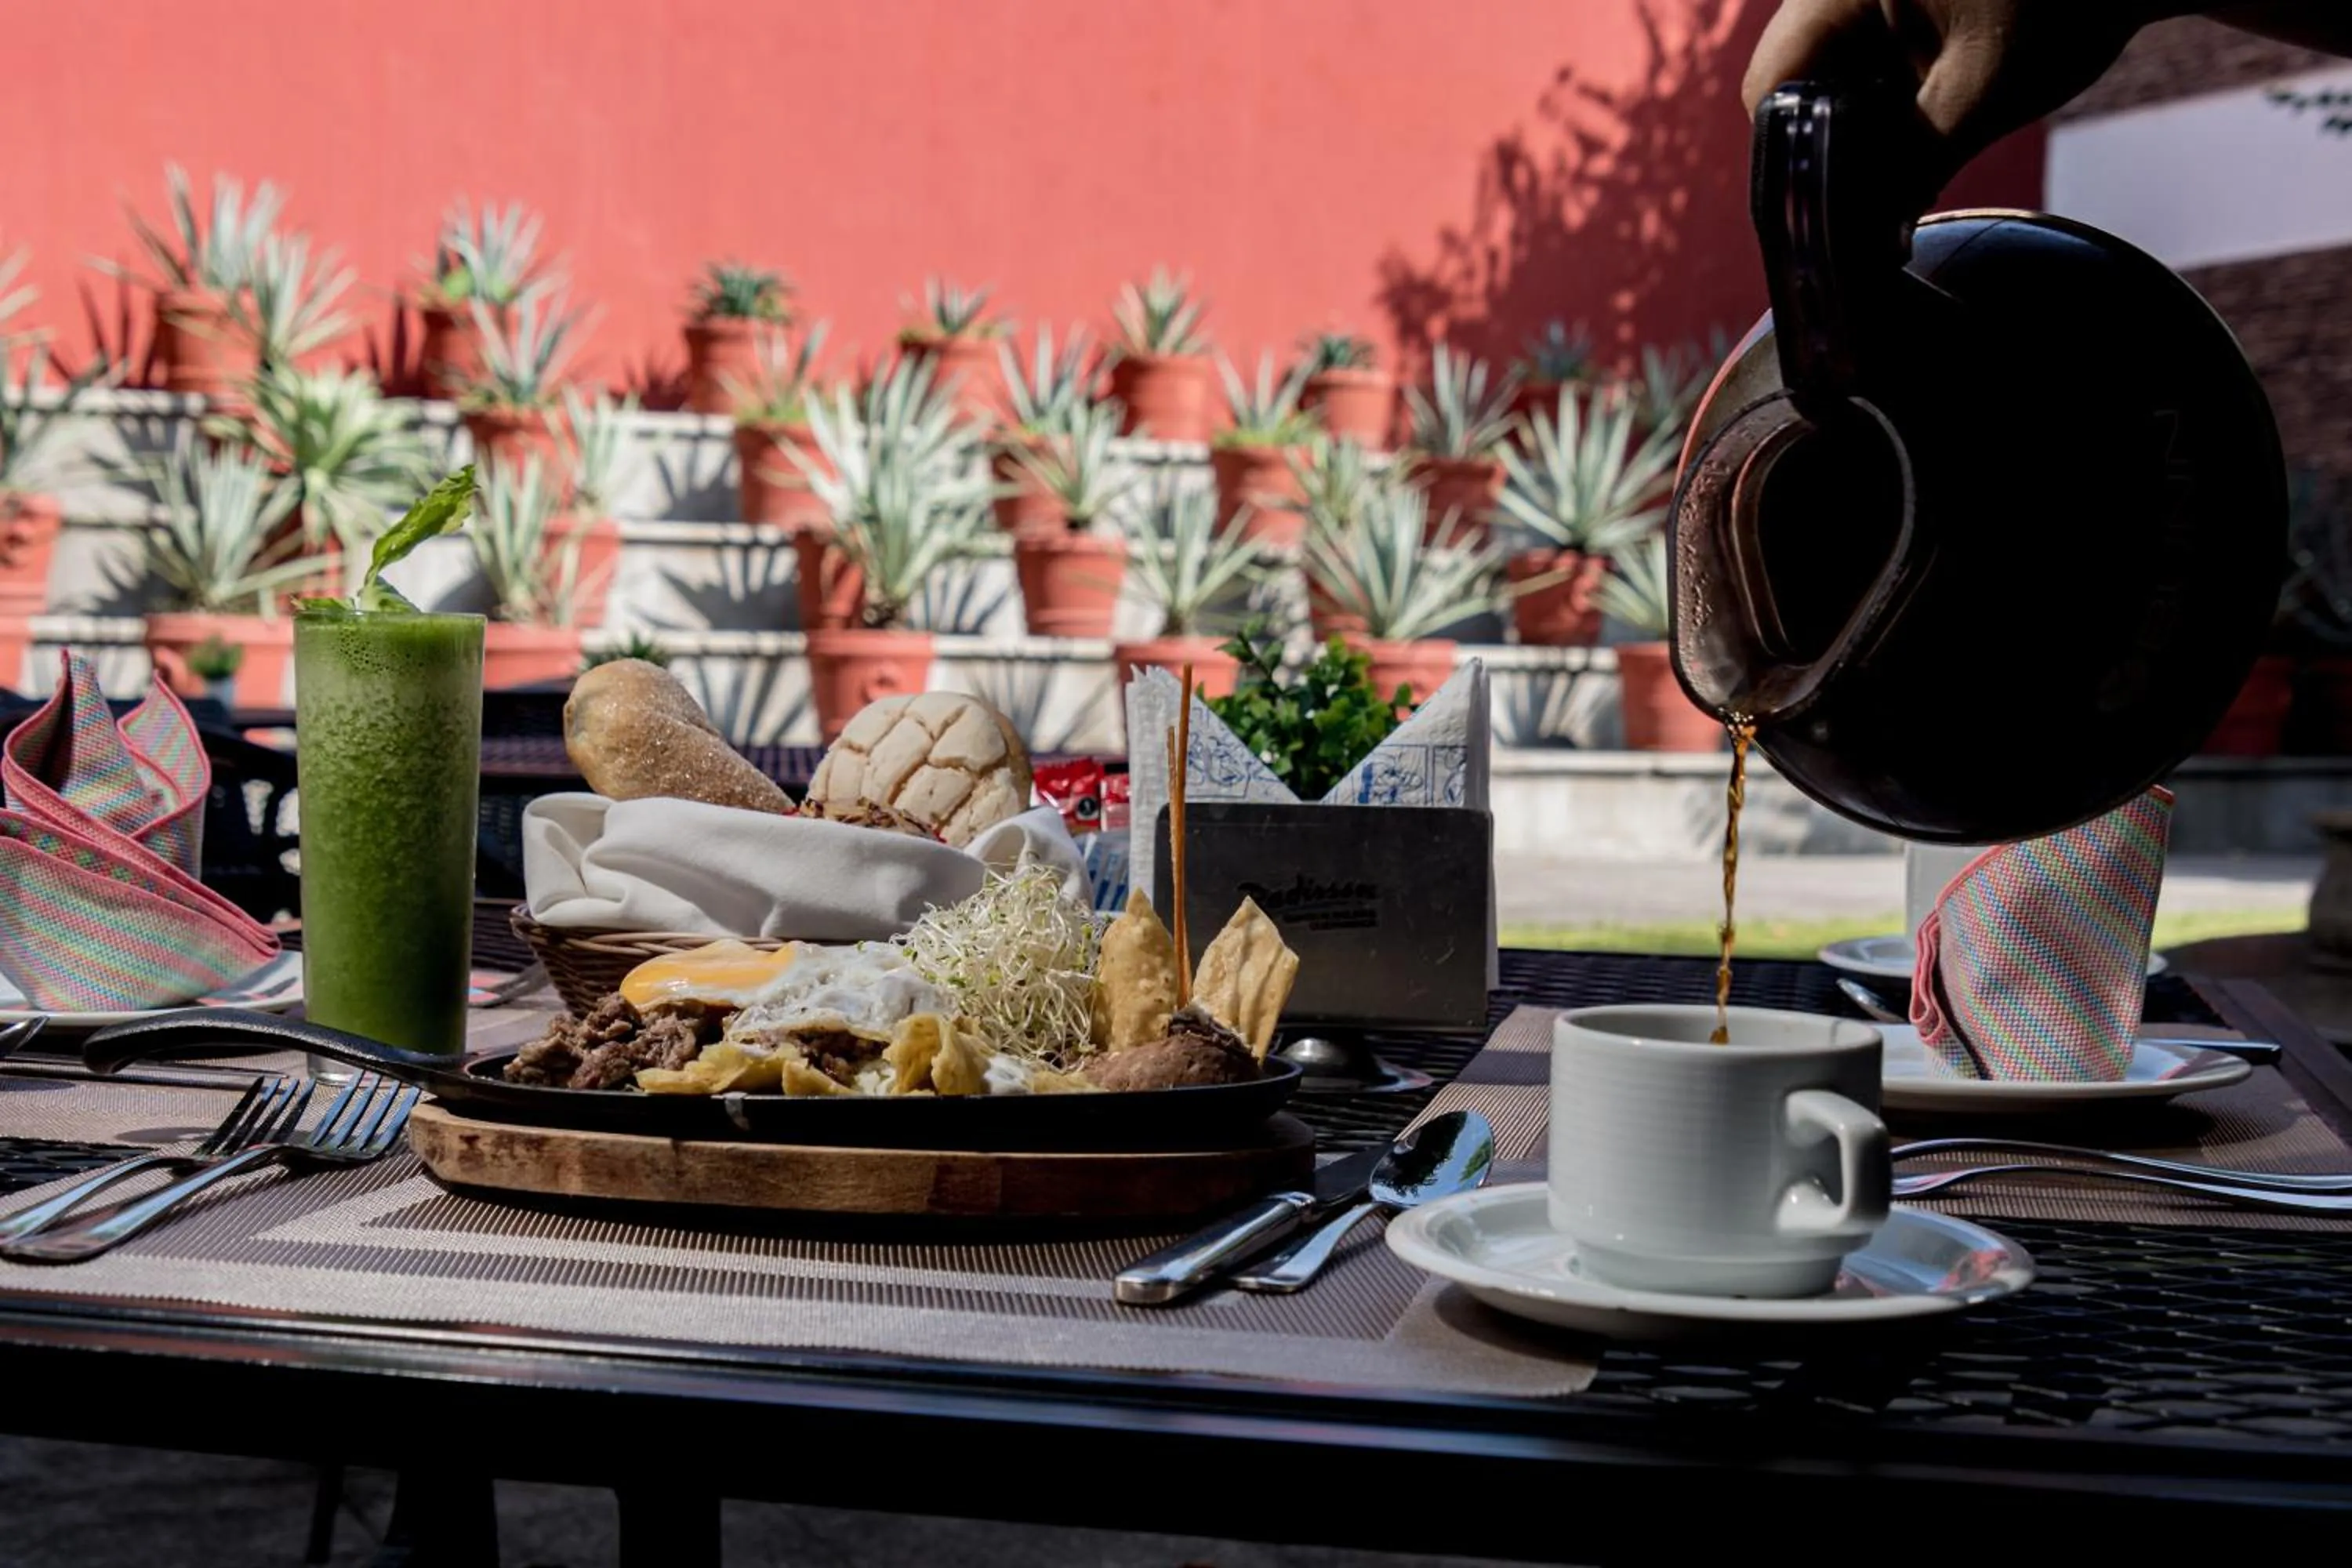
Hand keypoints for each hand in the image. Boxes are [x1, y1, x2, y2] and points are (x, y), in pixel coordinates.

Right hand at [1742, 2, 2167, 176]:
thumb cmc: (2071, 1)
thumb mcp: (1983, 93)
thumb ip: (1911, 166)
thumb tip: (1862, 245)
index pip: (1772, 82)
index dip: (1791, 154)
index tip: (1825, 211)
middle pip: (1793, 84)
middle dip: (1828, 147)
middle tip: (1873, 198)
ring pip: (1827, 82)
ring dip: (1859, 132)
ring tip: (1913, 160)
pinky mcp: (1899, 7)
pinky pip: (1864, 68)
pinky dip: (1885, 108)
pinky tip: (1926, 130)